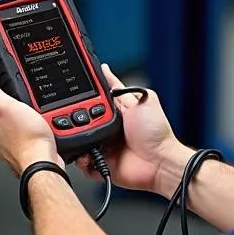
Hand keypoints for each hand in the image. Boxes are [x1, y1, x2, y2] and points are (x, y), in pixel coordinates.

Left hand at [0, 68, 60, 175]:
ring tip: (39, 120)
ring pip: (19, 122)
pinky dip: (36, 130)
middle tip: (31, 107)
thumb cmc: (27, 139)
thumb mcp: (5, 105)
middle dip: (19, 105)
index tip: (16, 91)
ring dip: (29, 118)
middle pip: (6, 109)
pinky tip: (43, 130)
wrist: (43, 163)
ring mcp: (8, 144)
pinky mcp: (22, 150)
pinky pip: (29, 133)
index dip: (5, 90)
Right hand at [75, 64, 190, 196]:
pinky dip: (81, 161)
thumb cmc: (157, 132)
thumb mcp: (146, 99)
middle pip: (83, 119)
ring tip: (80, 135)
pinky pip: (84, 163)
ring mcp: (104, 146)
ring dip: (77, 138)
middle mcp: (109, 128)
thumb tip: (108, 71)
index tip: (74, 87)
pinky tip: (84, 155)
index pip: (95, 99)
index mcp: (117, 112)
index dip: (85, 94)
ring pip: (81, 140)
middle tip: (77, 116)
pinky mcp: (102, 163)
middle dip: (76, 117)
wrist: (159, 160)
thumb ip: (127, 87)